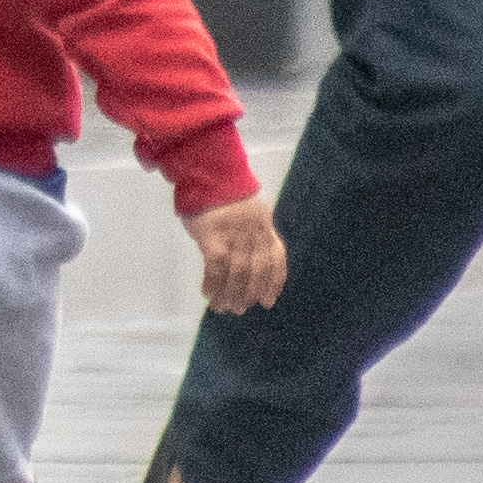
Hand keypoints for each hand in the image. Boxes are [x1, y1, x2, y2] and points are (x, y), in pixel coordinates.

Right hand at [191, 195, 286, 315]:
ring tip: (222, 307)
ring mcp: (234, 235)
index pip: (276, 258)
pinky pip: (215, 268)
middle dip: (248, 294)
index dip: (274, 282)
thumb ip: (251, 233)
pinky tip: (207, 293)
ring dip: (229, 295)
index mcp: (264, 225)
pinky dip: (212, 284)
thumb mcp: (247, 211)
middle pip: (256, 271)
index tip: (267, 301)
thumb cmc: (222, 193)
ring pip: (236, 274)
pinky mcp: (213, 237)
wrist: (205, 173)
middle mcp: (253, 232)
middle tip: (239, 309)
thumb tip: (247, 262)